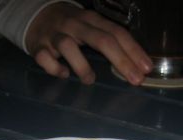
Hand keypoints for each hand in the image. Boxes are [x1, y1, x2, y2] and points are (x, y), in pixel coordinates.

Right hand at [25, 3, 151, 84]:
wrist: (35, 16)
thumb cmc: (70, 27)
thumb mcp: (90, 27)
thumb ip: (108, 41)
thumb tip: (133, 64)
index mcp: (91, 19)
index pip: (116, 33)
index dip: (133, 50)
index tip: (146, 68)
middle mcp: (74, 24)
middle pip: (100, 39)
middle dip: (121, 60)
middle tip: (135, 79)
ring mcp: (54, 35)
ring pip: (68, 46)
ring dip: (82, 66)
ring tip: (90, 80)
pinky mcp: (37, 46)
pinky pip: (44, 57)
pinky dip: (54, 68)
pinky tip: (63, 74)